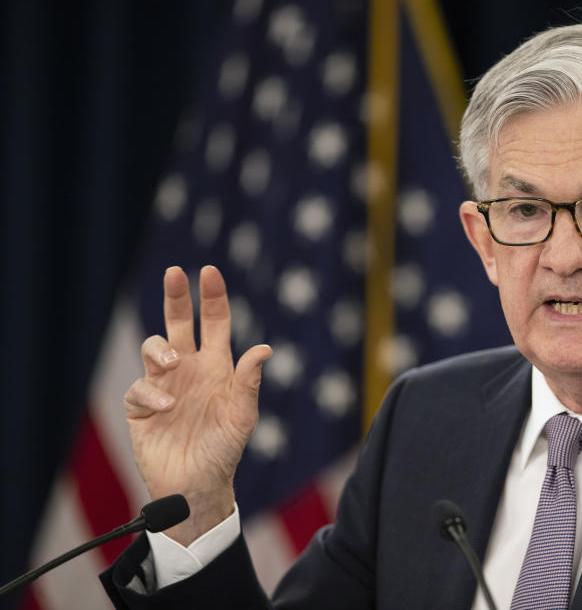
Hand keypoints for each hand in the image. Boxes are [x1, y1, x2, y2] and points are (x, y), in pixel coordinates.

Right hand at [124, 265, 271, 545]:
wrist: (197, 486)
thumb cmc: (224, 450)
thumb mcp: (243, 416)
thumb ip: (249, 382)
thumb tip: (263, 348)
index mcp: (216, 366)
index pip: (213, 323)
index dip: (212, 298)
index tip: (209, 272)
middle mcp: (188, 369)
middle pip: (178, 323)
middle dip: (177, 297)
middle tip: (175, 273)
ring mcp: (164, 386)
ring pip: (154, 348)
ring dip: (160, 347)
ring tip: (172, 361)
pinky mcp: (142, 407)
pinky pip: (140, 387)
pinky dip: (151, 391)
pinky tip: (167, 406)